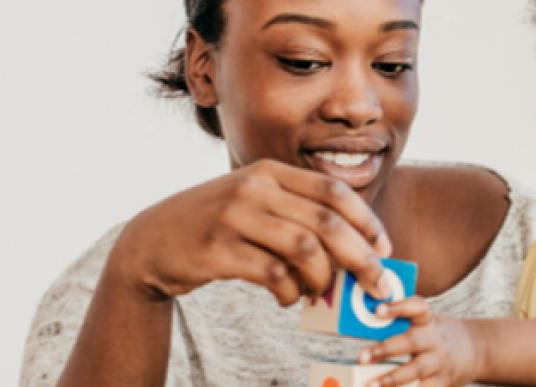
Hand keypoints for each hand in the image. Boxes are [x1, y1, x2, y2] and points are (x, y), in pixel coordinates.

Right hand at [109, 159, 393, 305]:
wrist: (150, 242)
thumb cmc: (215, 227)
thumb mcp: (254, 205)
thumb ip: (296, 218)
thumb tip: (354, 254)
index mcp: (269, 171)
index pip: (333, 190)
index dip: (367, 220)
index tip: (385, 249)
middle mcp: (254, 187)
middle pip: (327, 222)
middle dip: (362, 257)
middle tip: (378, 285)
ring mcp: (234, 216)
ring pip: (305, 249)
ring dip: (324, 279)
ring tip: (321, 293)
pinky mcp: (217, 249)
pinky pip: (273, 274)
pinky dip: (290, 292)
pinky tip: (288, 299)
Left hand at [358, 297, 480, 386]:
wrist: (476, 350)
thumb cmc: (436, 334)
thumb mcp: (426, 322)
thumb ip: (402, 321)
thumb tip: (365, 321)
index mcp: (428, 321)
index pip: (417, 307)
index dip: (398, 308)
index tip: (377, 310)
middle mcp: (435, 340)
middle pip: (412, 342)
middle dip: (386, 349)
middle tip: (361, 356)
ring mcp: (439, 362)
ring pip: (416, 369)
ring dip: (391, 378)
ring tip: (369, 384)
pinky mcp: (442, 382)